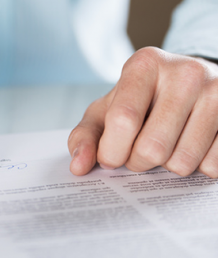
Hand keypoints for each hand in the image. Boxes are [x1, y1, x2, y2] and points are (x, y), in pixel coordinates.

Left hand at [69, 47, 217, 177]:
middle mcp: (185, 72)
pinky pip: (211, 167)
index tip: (110, 158)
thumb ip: (85, 137)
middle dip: (137, 162)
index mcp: (144, 65)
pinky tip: (188, 144)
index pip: (123, 120)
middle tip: (138, 151)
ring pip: (182, 163)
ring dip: (165, 166)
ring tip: (164, 144)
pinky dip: (194, 166)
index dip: (111, 152)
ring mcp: (217, 92)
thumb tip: (78, 167)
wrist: (185, 85)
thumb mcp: (104, 111)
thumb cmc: (137, 102)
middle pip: (152, 148)